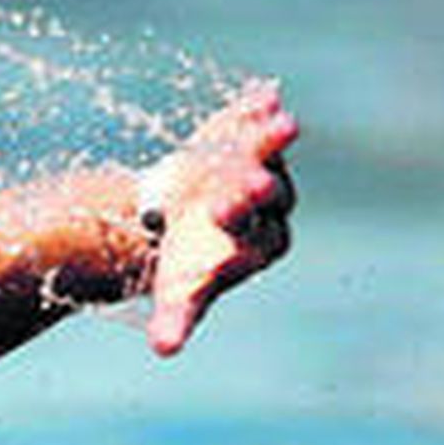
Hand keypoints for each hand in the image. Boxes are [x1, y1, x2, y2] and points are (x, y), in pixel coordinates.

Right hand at [142, 80, 298, 355]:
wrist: (176, 219)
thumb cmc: (183, 262)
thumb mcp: (177, 292)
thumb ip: (176, 320)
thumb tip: (164, 350)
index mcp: (260, 243)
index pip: (259, 233)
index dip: (240, 221)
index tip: (217, 213)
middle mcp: (272, 202)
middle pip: (272, 192)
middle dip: (257, 184)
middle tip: (251, 181)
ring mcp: (263, 164)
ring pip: (270, 154)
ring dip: (271, 138)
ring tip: (279, 121)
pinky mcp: (247, 135)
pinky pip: (254, 121)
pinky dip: (255, 109)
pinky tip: (263, 94)